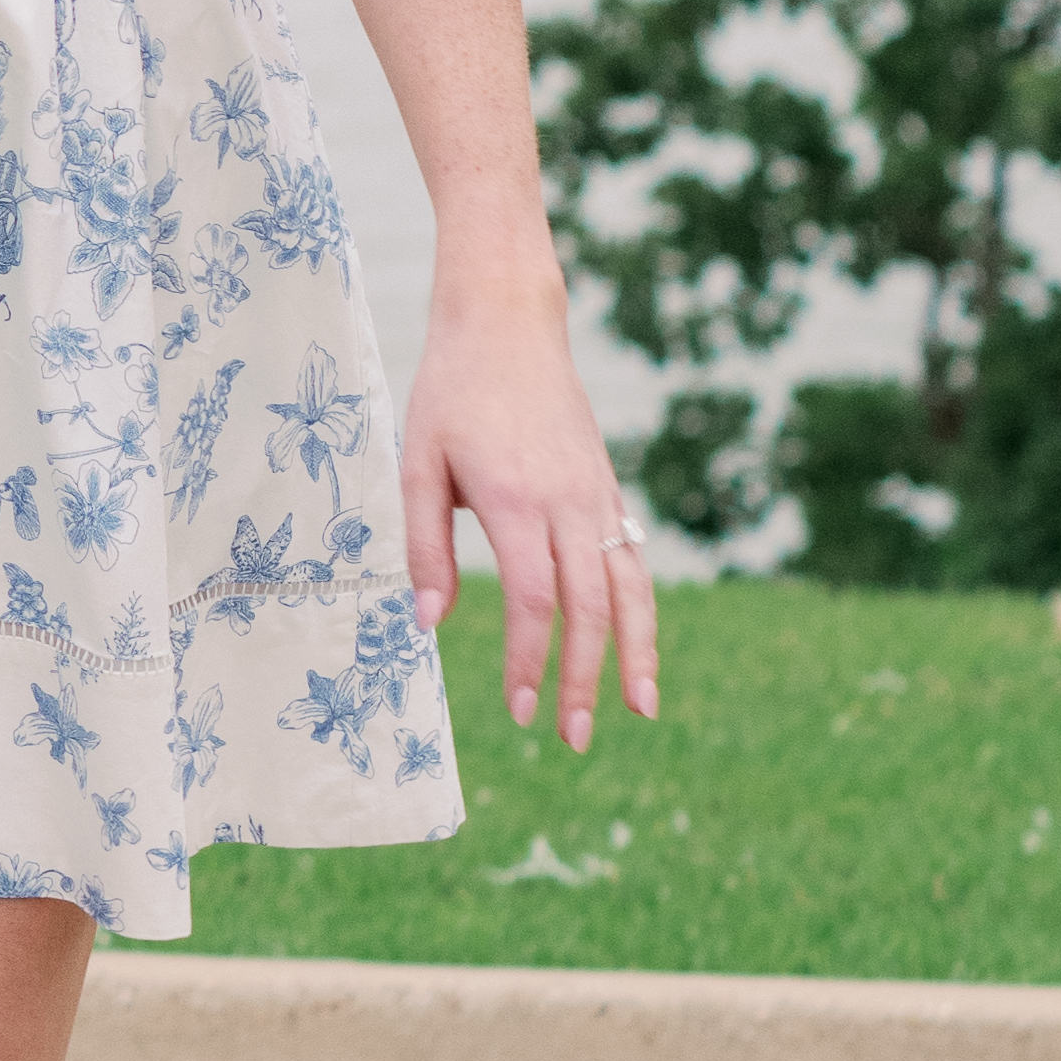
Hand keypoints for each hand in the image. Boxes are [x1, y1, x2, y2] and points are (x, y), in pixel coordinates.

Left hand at [401, 272, 655, 760]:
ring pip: (630, 587)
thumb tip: (430, 621)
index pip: (532, 600)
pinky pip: (634, 560)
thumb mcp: (418, 461)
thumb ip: (425, 544)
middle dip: (587, 678)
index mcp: (515, 501)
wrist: (507, 321)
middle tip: (575, 738)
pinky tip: (640, 649)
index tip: (517, 710)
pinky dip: (642, 610)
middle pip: (590, 607)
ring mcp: (596, 496)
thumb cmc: (451, 392)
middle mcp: (567, 504)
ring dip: (637, 653)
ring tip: (641, 710)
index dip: (529, 660)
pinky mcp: (607, 488)